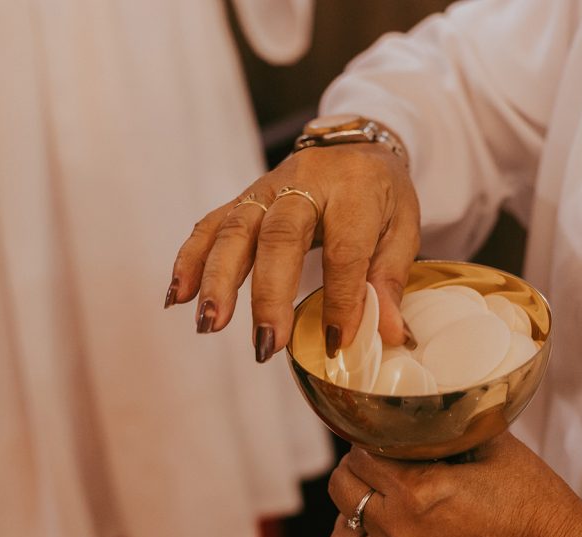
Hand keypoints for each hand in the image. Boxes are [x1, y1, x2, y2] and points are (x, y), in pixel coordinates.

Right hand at [165, 143, 419, 359]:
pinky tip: (177, 297)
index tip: (337, 343)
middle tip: (266, 345)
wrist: (356, 146)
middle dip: (269, 294)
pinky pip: (211, 225)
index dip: (341, 298)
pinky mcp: (244, 198)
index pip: (345, 248)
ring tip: (210, 325)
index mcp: (356, 189)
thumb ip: (391, 279)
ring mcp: (268, 188)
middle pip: (279, 236)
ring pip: (236, 229)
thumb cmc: (382, 195)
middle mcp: (305, 183)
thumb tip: (393, 334)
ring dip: (218, 280)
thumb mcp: (404, 229)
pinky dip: (190, 260)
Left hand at [327, 432, 581, 536]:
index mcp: (415, 490)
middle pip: (343, 491)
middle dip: (356, 470)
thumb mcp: (496, 448)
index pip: (360, 455)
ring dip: (353, 514)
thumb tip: (432, 412)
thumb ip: (453, 429)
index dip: (368, 439)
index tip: (382, 434)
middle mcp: (398, 532)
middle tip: (377, 462)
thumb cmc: (536, 506)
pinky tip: (393, 535)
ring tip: (376, 502)